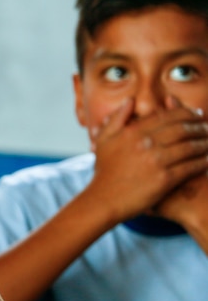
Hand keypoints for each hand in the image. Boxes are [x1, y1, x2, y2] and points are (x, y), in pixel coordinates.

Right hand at [88, 97, 207, 222]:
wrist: (103, 200)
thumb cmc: (104, 172)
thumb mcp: (103, 140)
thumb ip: (117, 118)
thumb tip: (130, 101)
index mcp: (133, 131)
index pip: (167, 116)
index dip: (186, 112)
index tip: (196, 114)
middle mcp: (146, 143)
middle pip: (182, 128)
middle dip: (200, 126)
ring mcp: (156, 161)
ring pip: (190, 146)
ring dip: (205, 143)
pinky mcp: (165, 179)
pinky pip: (190, 166)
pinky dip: (202, 162)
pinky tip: (207, 161)